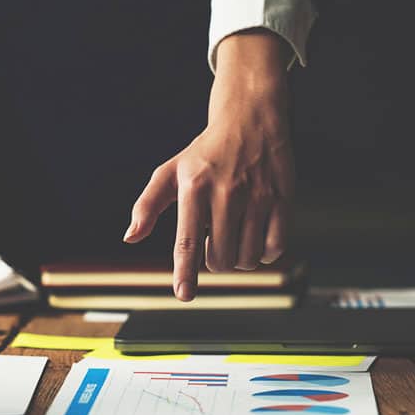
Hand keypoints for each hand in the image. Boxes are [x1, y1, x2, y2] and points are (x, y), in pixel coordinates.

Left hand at [124, 30, 293, 300]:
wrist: (251, 119)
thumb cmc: (206, 152)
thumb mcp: (170, 171)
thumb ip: (148, 205)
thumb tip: (130, 237)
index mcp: (193, 187)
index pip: (187, 240)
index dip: (185, 272)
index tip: (184, 295)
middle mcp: (226, 192)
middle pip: (219, 258)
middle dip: (214, 261)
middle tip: (214, 240)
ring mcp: (257, 196)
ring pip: (247, 258)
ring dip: (239, 259)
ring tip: (234, 237)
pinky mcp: (283, 199)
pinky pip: (275, 247)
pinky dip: (265, 253)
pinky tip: (256, 238)